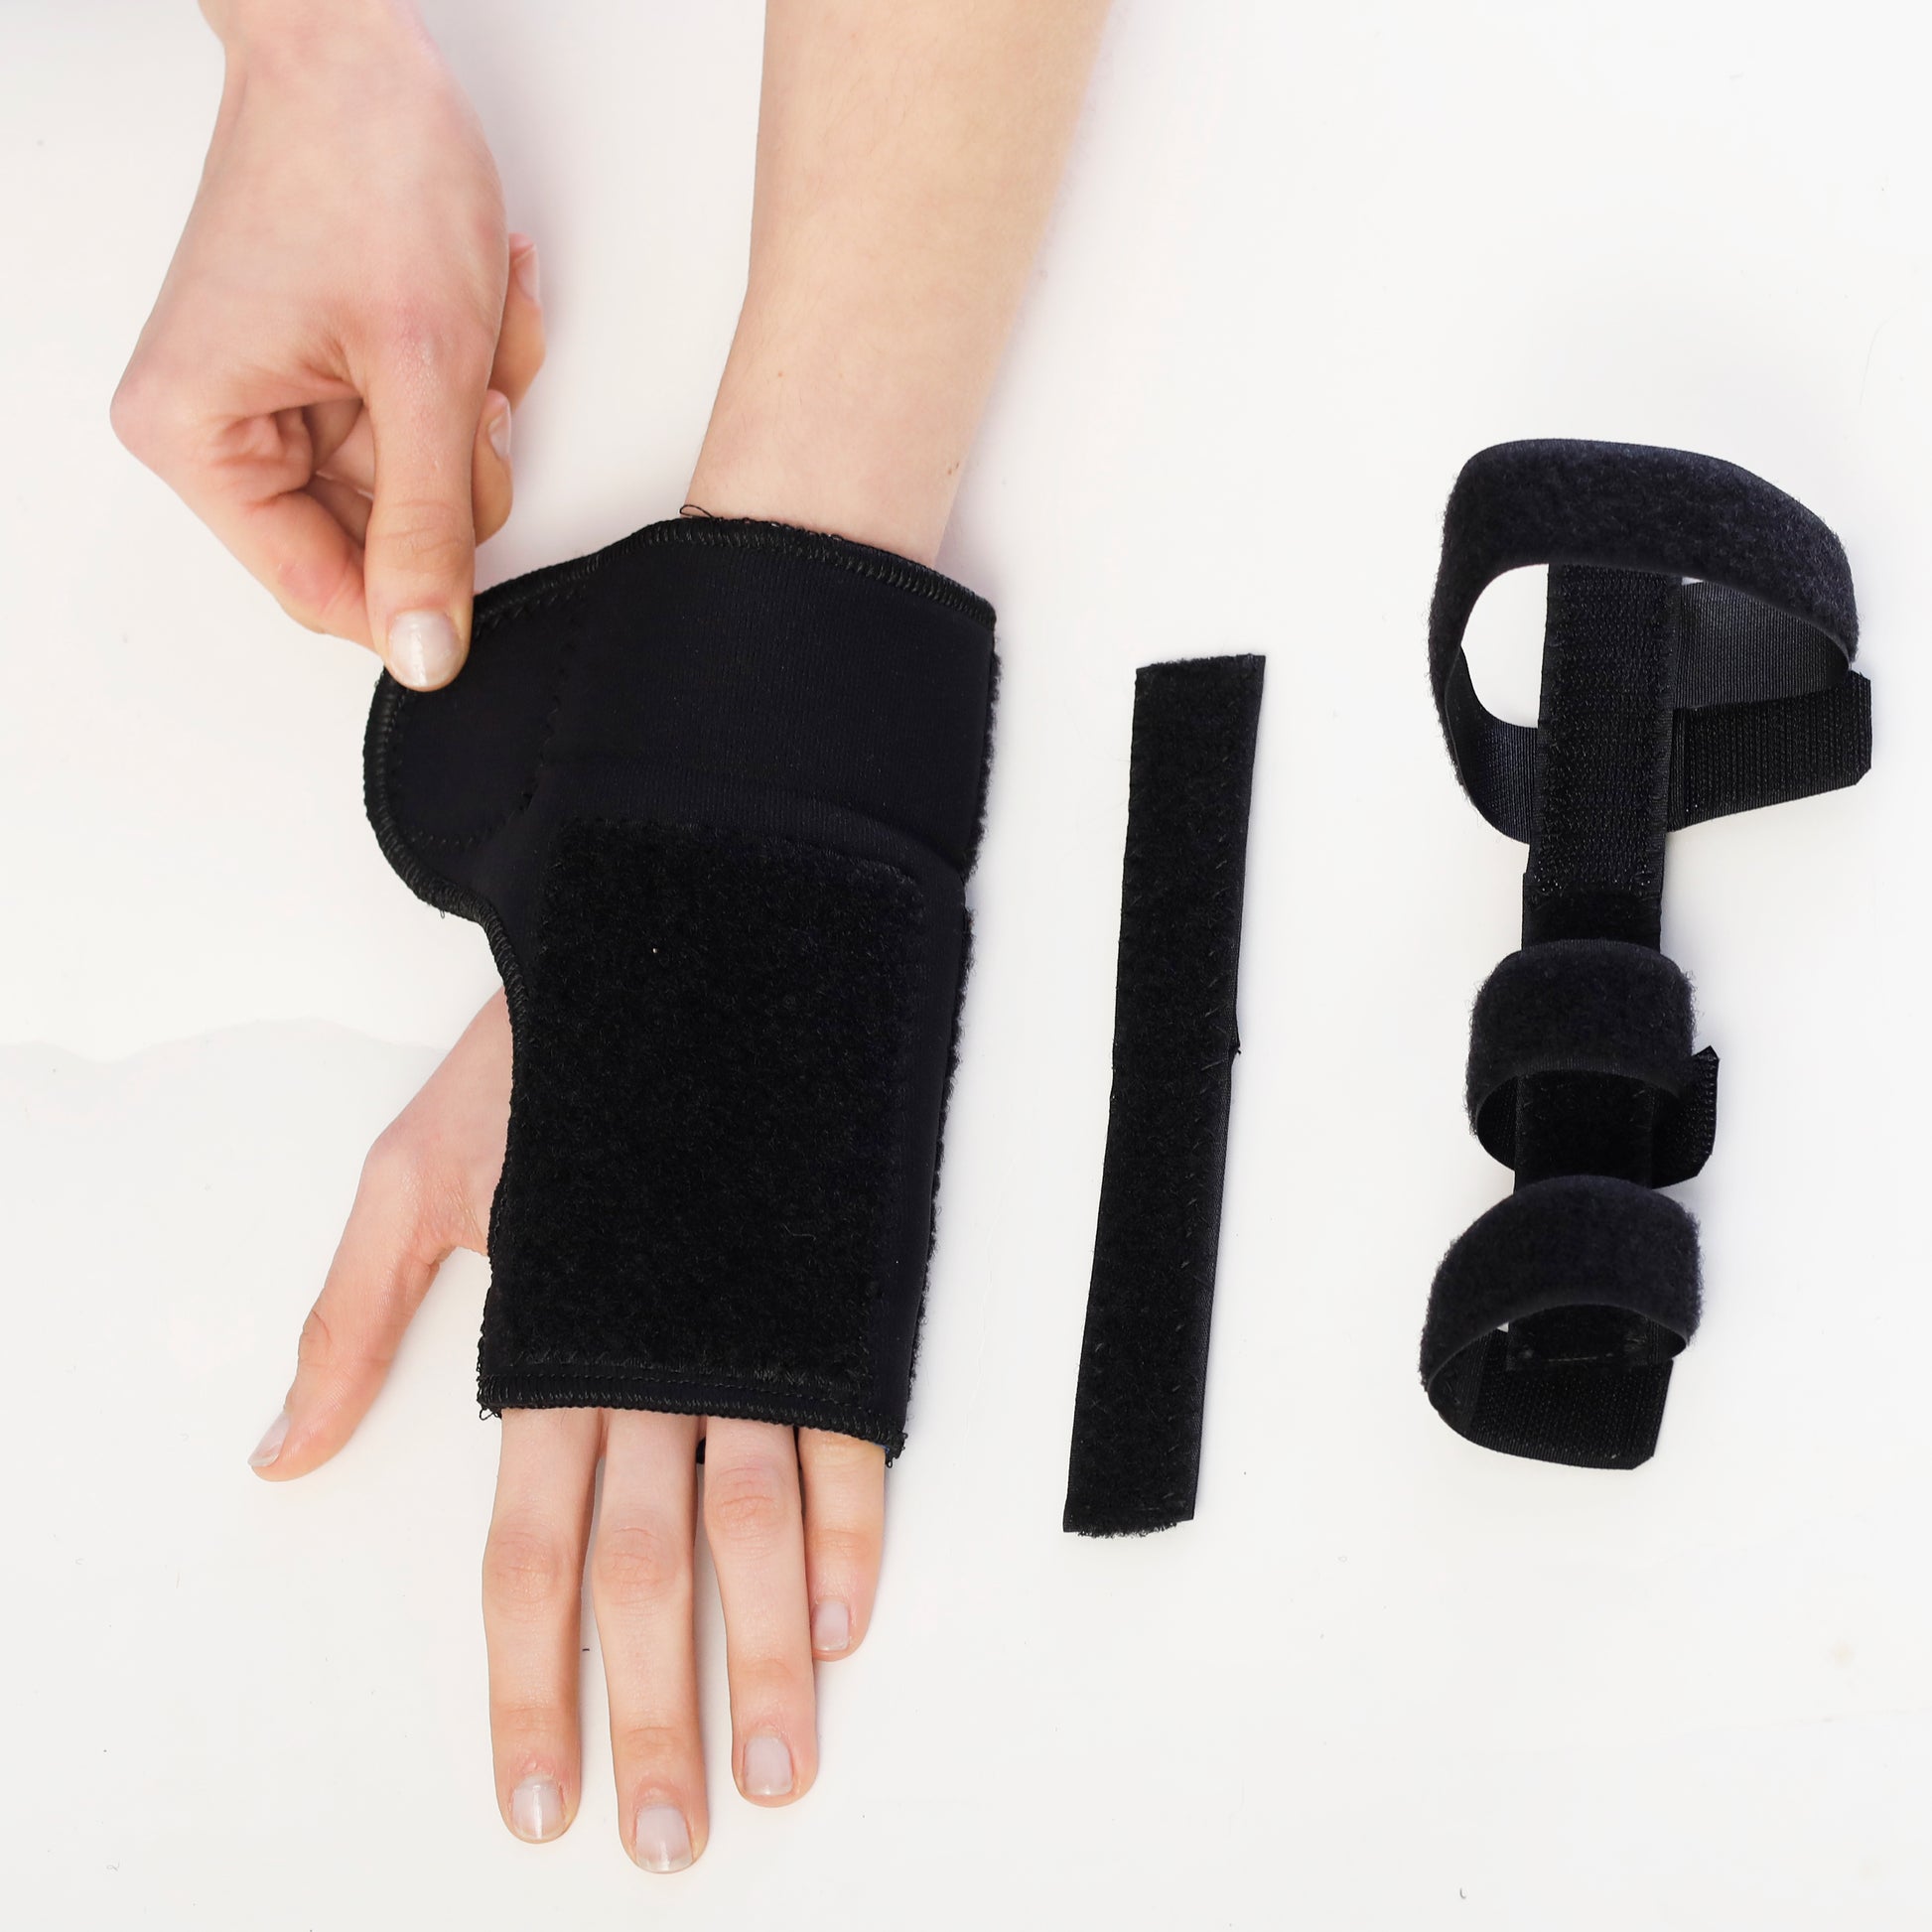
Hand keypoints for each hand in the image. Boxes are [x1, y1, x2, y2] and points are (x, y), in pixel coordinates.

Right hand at [111, 0, 544, 688]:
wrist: (362, 43)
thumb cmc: (367, 165)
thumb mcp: (424, 372)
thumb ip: (429, 526)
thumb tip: (424, 652)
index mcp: (200, 437)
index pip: (316, 589)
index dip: (412, 602)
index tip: (482, 590)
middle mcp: (223, 428)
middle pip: (375, 540)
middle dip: (452, 469)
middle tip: (472, 390)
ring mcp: (282, 400)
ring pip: (418, 488)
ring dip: (473, 418)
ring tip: (472, 329)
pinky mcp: (334, 372)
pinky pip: (425, 432)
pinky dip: (469, 383)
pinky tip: (473, 311)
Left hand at [248, 991, 886, 1871]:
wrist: (675, 931)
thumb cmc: (541, 1059)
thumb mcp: (413, 1175)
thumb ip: (349, 1321)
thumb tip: (277, 1460)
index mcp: (542, 1344)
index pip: (523, 1557)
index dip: (528, 1688)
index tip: (535, 1799)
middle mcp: (645, 1357)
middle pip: (642, 1570)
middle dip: (655, 1716)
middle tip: (674, 1838)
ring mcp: (745, 1324)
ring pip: (756, 1522)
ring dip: (772, 1657)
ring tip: (781, 1765)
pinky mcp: (824, 1289)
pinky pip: (849, 1429)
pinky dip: (855, 1528)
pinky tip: (851, 1615)